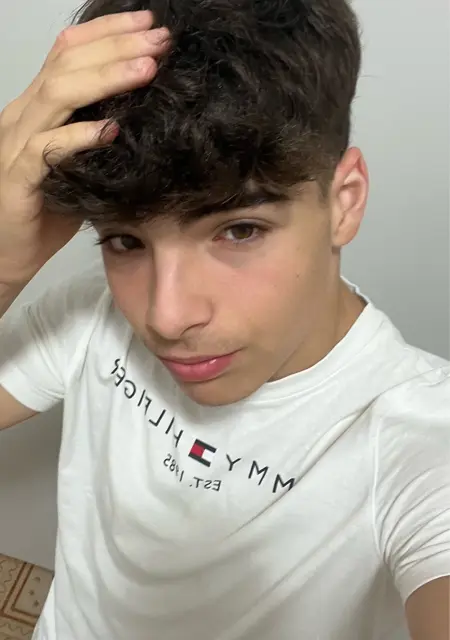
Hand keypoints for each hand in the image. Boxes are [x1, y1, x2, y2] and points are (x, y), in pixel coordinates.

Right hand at [0, 10, 168, 286]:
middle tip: (161, 38)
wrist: (9, 253)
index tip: (150, 25)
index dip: (108, 32)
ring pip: (56, 96)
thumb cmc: (47, 209)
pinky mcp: (16, 177)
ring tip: (147, 69)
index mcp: (38, 108)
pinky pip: (45, 149)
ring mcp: (16, 144)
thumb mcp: (78, 162)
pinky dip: (77, 136)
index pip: (68, 53)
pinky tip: (110, 129)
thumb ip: (98, 135)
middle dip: (117, 46)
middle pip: (67, 63)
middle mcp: (24, 116)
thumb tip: (144, 115)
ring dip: (105, 78)